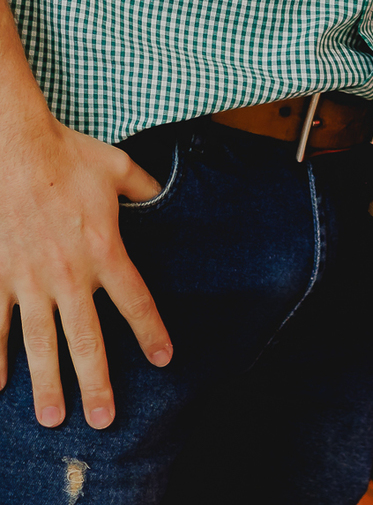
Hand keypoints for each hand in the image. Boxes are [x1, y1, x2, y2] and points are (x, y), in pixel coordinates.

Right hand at [0, 111, 170, 427]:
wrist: (14, 148)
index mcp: (104, 249)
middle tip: (102, 420)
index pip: (135, 300)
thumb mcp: (117, 167)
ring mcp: (30, 279)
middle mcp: (69, 274)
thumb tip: (162, 191)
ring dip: (47, 384)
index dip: (151, 332)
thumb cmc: (67, 155)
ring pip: (41, 344)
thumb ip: (143, 186)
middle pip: (87, 339)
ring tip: (54, 418)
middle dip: (96, 383)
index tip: (162, 359)